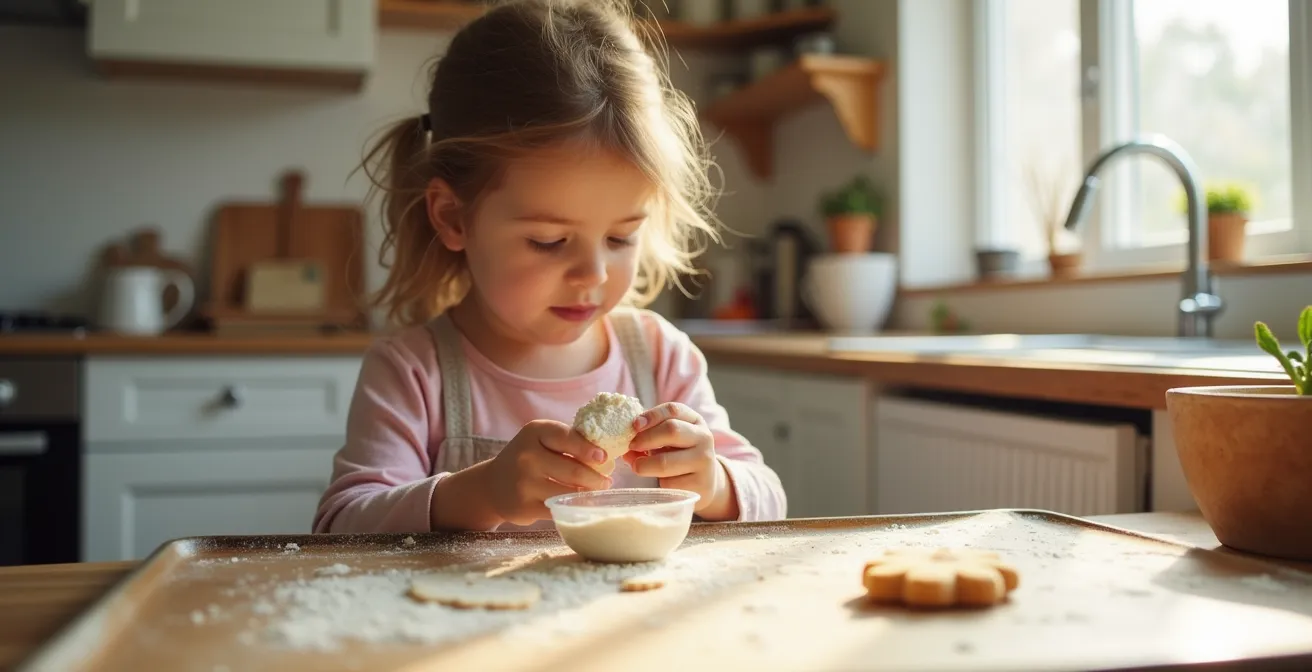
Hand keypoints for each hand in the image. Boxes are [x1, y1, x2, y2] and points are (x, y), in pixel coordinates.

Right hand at [483, 419, 612, 525]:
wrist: (493, 485)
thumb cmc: (528, 458)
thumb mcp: (541, 440)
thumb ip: (569, 442)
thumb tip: (607, 459)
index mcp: (534, 432)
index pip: (567, 438)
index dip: (589, 449)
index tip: (604, 458)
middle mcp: (527, 456)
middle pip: (574, 470)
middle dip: (597, 478)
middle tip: (607, 481)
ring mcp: (524, 483)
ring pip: (569, 492)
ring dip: (588, 494)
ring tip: (596, 491)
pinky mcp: (525, 507)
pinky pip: (559, 508)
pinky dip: (573, 507)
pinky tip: (579, 503)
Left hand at [623, 402, 738, 520]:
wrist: (706, 481)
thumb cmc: (680, 455)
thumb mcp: (671, 440)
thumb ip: (650, 436)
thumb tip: (626, 448)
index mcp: (695, 421)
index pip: (673, 410)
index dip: (651, 415)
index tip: (635, 425)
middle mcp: (704, 438)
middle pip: (671, 430)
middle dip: (645, 438)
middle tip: (631, 446)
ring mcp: (705, 461)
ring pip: (665, 462)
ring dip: (644, 465)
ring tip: (637, 466)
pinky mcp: (700, 484)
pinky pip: (668, 483)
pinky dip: (657, 482)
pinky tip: (660, 480)